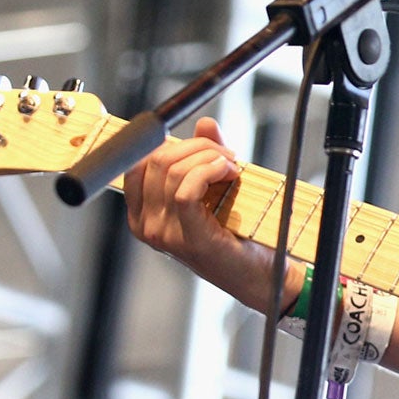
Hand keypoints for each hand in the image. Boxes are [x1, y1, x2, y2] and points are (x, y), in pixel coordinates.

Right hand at [124, 117, 296, 313]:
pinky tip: (229, 173)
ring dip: (209, 157)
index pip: (137, 165)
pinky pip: (186, 190)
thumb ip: (206, 155)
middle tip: (226, 156)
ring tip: (231, 166)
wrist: (262, 274)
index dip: (169, 145)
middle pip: (156, 162)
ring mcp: (165, 235)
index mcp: (142, 215)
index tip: (201, 147)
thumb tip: (205, 124)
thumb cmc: (237, 234)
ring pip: (173, 171)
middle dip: (195, 147)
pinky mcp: (190, 238)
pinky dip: (210, 171)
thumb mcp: (215, 187)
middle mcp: (146, 226)